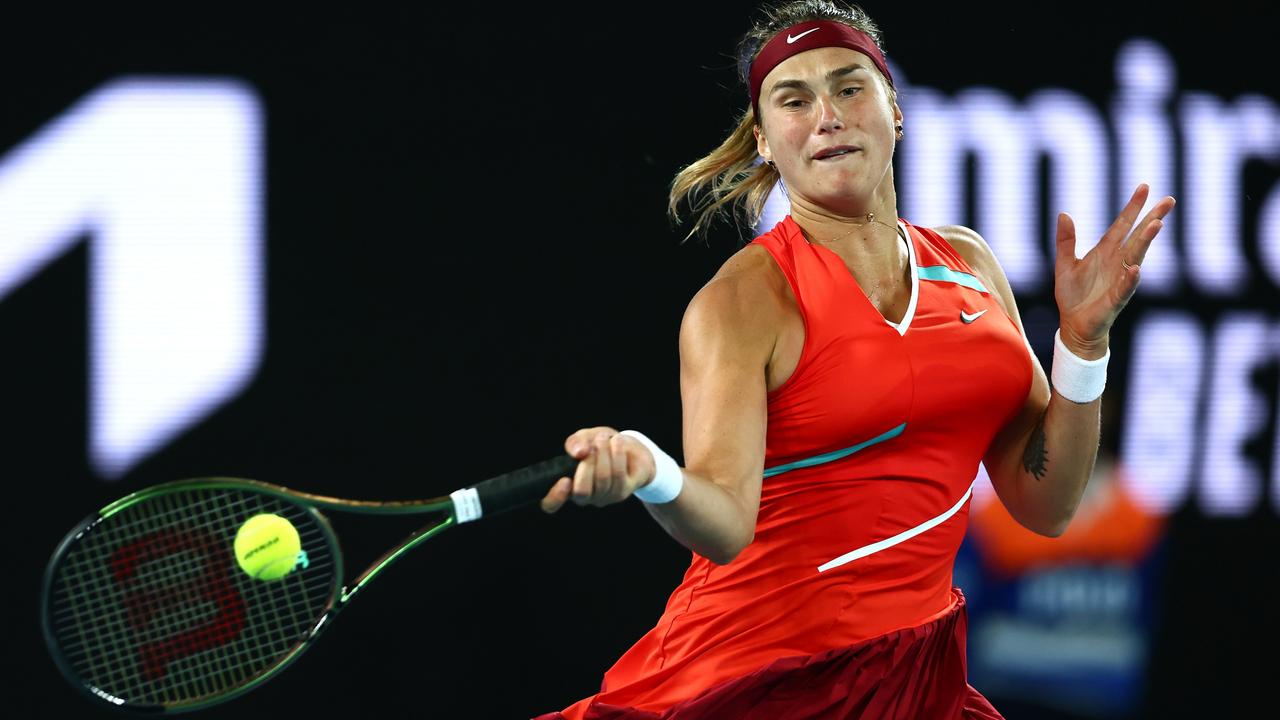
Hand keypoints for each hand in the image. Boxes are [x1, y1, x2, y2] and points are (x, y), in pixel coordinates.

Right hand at [540, 426, 656, 512]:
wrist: (629, 448)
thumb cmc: (600, 445)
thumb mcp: (584, 438)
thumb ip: (576, 442)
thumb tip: (578, 452)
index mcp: (567, 486)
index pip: (551, 504)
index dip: (555, 497)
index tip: (564, 481)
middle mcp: (584, 497)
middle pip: (582, 491)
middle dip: (588, 463)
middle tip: (593, 444)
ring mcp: (603, 498)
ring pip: (602, 479)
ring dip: (604, 453)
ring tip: (605, 438)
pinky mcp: (622, 493)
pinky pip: (618, 475)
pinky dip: (617, 454)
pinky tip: (618, 442)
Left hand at [1054, 183, 1175, 356]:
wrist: (1073, 324)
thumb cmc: (1073, 294)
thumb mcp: (1065, 263)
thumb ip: (1066, 240)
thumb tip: (1064, 213)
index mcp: (1105, 251)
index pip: (1122, 225)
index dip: (1133, 207)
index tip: (1145, 187)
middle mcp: (1118, 262)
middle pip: (1138, 236)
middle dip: (1152, 217)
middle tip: (1169, 200)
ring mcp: (1121, 279)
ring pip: (1137, 256)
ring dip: (1146, 241)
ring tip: (1156, 224)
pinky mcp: (1116, 299)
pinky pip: (1126, 287)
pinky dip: (1130, 278)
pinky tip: (1135, 268)